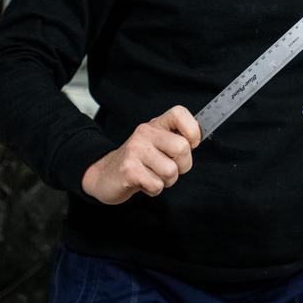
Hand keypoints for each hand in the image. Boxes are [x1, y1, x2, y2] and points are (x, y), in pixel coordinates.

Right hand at [81, 105, 200, 204]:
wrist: (105, 174)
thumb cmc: (138, 161)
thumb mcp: (156, 144)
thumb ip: (175, 139)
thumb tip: (198, 139)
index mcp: (155, 125)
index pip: (179, 113)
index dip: (192, 129)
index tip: (191, 144)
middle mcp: (145, 133)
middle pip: (182, 148)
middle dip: (183, 165)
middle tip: (170, 168)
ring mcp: (135, 150)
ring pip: (171, 171)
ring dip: (167, 181)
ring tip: (153, 176)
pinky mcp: (129, 170)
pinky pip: (157, 185)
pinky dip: (154, 189)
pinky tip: (143, 183)